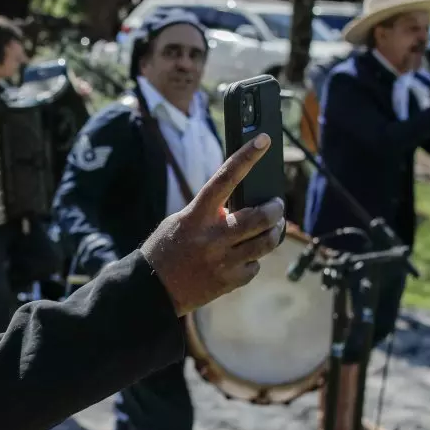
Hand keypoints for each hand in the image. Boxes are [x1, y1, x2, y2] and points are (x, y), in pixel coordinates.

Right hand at [141, 134, 285, 316]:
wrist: (152, 290)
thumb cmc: (167, 249)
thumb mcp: (183, 221)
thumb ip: (210, 212)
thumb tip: (243, 204)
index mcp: (196, 215)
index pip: (225, 178)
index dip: (246, 157)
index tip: (263, 140)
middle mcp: (212, 237)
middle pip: (259, 217)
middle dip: (275, 208)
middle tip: (277, 204)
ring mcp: (222, 261)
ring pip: (266, 243)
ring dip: (274, 232)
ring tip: (272, 228)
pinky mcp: (228, 282)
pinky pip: (255, 266)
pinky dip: (253, 260)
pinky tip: (243, 257)